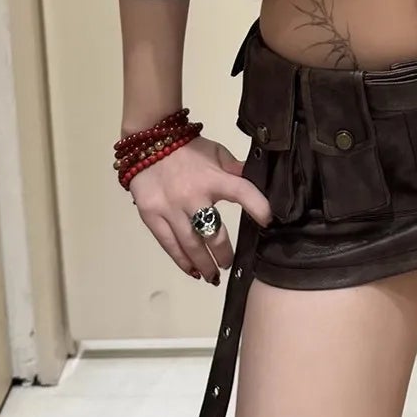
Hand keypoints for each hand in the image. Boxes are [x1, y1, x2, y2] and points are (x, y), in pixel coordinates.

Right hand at [128, 134, 272, 283]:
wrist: (148, 141)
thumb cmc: (188, 149)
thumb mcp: (217, 153)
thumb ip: (236, 171)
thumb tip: (261, 183)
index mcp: (213, 178)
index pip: (242, 192)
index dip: (258, 207)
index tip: (268, 221)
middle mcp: (192, 196)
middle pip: (213, 233)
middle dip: (224, 254)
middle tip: (229, 264)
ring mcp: (170, 208)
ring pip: (191, 244)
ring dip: (204, 264)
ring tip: (213, 276)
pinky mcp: (151, 215)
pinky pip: (168, 243)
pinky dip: (181, 260)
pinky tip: (191, 270)